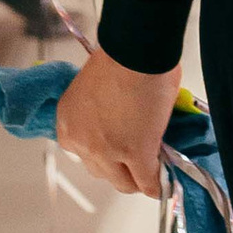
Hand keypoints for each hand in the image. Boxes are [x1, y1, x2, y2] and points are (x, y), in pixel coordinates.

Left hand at [54, 45, 180, 196]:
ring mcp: (107, 152)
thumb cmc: (121, 56)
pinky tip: (165, 180)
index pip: (84, 154)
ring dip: (137, 177)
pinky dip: (157, 182)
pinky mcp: (135, 154)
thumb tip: (125, 125)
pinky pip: (147, 181)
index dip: (105, 152)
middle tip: (137, 158)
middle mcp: (80, 142)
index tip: (120, 149)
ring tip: (153, 166)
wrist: (136, 49)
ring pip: (123, 183)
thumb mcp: (96, 89)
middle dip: (120, 167)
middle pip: (101, 172)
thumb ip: (103, 114)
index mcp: (67, 122)